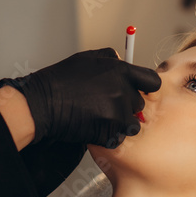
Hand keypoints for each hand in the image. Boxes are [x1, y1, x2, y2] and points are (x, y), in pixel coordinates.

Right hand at [0, 48, 160, 146]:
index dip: (147, 87)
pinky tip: (95, 127)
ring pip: (131, 124)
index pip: (152, 81)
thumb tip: (122, 60)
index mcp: (121, 71)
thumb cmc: (62, 79)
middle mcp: (123, 91)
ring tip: (102, 118)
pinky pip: (118, 138)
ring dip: (121, 123)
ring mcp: (116, 114)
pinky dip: (109, 136)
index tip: (140, 90)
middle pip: (140, 105)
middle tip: (109, 105)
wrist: (42, 104)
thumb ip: (110, 58)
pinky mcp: (108, 133)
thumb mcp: (88, 58)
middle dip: (128, 106)